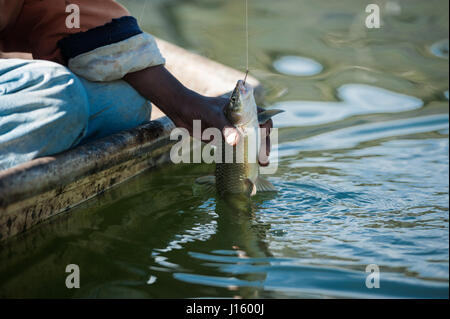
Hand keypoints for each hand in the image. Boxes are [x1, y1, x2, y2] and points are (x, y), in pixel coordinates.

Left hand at [124, 66, 271, 164]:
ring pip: (249, 143)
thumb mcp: (213, 115)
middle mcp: (240, 120)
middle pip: (258, 133)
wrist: (180, 111)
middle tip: (264, 160)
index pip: (263, 117)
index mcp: (242, 109)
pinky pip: (236, 149)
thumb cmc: (198, 107)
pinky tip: (246, 166)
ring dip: (256, 154)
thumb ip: (224, 127)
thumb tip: (236, 142)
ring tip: (261, 165)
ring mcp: (232, 130)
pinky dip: (242, 158)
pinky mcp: (223, 139)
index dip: (267, 129)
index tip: (266, 141)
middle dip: (263, 146)